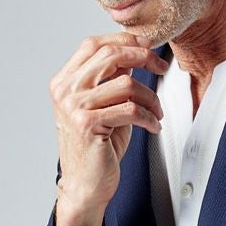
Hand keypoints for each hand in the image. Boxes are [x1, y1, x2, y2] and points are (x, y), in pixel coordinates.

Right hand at [49, 32, 168, 211]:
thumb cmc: (98, 146)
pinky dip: (150, 117)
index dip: (124, 40)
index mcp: (64, 81)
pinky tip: (154, 126)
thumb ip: (111, 79)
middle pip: (110, 55)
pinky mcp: (87, 124)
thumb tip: (134, 52)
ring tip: (157, 112)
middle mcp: (64, 90)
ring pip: (126, 83)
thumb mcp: (104, 106)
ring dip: (151, 98)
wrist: (86, 184)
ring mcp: (73, 106)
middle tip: (161, 67)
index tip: (148, 48)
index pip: (93, 44)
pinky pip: (131, 109)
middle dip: (143, 57)